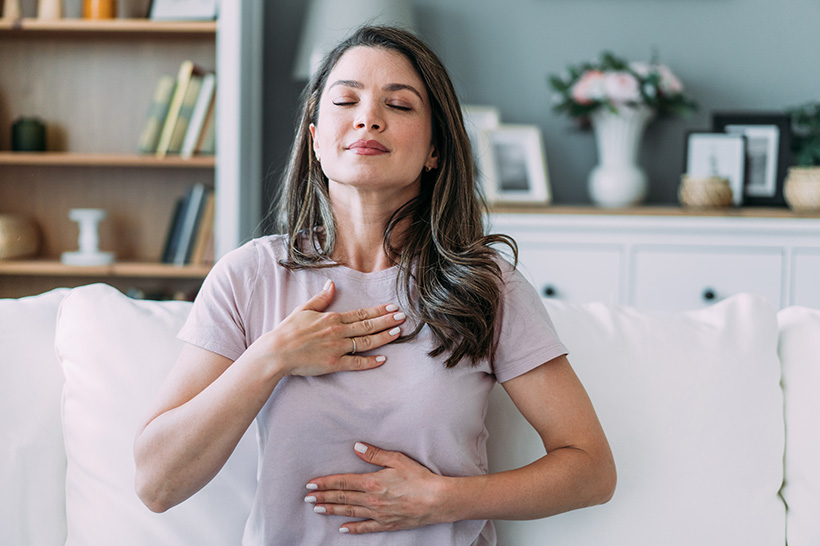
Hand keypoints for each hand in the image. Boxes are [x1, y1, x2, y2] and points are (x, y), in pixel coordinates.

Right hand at [250, 280, 404, 377]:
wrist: (276, 352)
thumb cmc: (287, 331)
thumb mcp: (304, 309)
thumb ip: (321, 298)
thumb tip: (331, 284)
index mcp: (332, 318)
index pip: (360, 313)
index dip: (378, 310)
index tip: (392, 306)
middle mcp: (337, 331)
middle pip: (368, 325)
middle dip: (387, 320)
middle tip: (402, 317)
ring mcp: (337, 348)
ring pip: (366, 342)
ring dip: (384, 337)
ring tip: (398, 333)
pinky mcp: (334, 364)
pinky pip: (356, 363)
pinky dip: (370, 362)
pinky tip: (383, 359)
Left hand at [305, 442, 446, 533]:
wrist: (437, 500)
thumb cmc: (419, 478)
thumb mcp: (397, 459)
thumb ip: (374, 454)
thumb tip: (357, 447)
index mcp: (372, 482)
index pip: (342, 482)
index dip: (325, 483)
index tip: (311, 484)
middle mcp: (371, 500)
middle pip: (342, 498)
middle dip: (323, 497)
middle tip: (307, 498)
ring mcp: (378, 514)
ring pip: (349, 511)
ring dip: (331, 509)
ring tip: (318, 508)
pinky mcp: (386, 524)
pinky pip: (365, 527)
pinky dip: (352, 528)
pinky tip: (342, 528)